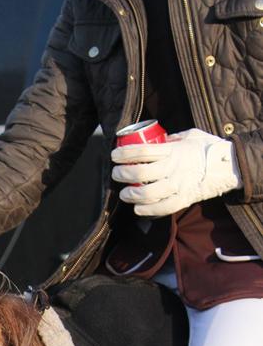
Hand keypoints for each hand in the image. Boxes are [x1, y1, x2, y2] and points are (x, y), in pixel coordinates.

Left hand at [110, 128, 241, 216]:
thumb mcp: (190, 135)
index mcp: (173, 150)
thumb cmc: (209, 148)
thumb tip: (156, 140)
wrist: (231, 165)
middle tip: (116, 174)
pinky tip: (137, 209)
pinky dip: (148, 210)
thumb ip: (172, 138)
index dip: (124, 153)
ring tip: (124, 193)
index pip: (142, 151)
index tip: (114, 155)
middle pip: (140, 172)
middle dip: (122, 174)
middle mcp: (173, 168)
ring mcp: (179, 184)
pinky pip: (163, 208)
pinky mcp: (184, 198)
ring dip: (131, 194)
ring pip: (148, 192)